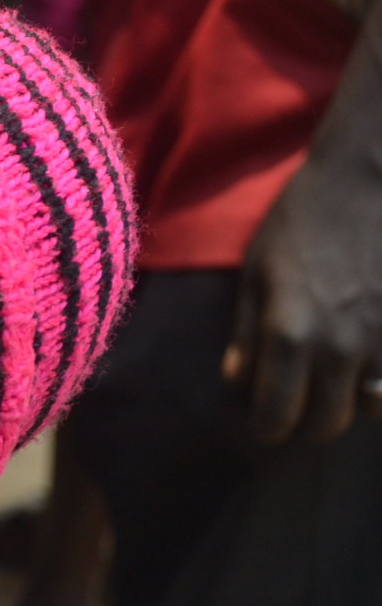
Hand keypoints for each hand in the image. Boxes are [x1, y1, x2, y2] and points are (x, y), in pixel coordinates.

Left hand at [223, 0, 381, 443]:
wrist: (370, 179)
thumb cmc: (303, 219)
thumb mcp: (257, 271)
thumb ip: (248, 331)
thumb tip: (238, 379)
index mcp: (290, 334)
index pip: (277, 416)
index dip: (266, 427)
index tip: (263, 421)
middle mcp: (343, 348)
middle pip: (326, 426)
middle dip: (306, 421)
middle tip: (296, 401)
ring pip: (371, 410)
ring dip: (350, 402)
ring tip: (335, 379)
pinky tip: (369, 363)